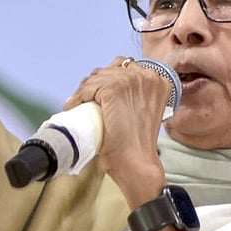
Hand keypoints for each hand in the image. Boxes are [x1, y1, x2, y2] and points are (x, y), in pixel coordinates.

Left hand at [64, 57, 171, 206]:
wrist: (136, 162)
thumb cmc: (137, 143)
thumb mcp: (142, 111)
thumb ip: (134, 96)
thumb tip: (108, 91)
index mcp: (158, 80)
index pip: (125, 67)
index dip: (108, 78)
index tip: (96, 92)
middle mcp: (148, 76)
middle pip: (110, 69)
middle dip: (95, 82)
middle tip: (85, 98)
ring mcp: (131, 81)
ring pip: (97, 77)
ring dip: (85, 89)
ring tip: (78, 102)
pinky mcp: (114, 89)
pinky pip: (88, 87)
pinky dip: (78, 96)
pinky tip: (73, 106)